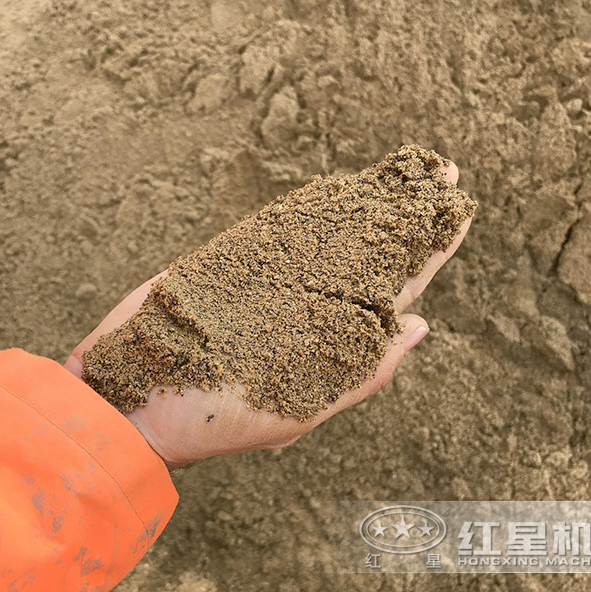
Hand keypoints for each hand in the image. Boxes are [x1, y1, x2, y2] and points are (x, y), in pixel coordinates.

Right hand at [66, 163, 470, 469]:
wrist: (132, 404)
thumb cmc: (214, 421)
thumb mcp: (304, 409)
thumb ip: (363, 371)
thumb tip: (420, 325)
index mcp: (332, 340)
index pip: (397, 286)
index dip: (429, 248)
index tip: (458, 207)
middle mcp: (307, 305)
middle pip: (370, 250)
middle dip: (405, 213)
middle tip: (442, 172)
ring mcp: (269, 282)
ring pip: (327, 232)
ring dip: (365, 201)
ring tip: (400, 170)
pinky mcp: (230, 264)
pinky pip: (274, 229)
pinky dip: (305, 209)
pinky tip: (335, 188)